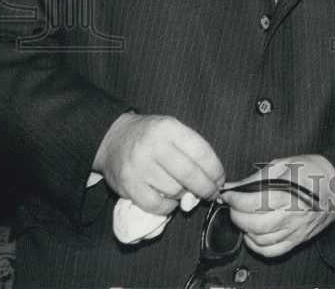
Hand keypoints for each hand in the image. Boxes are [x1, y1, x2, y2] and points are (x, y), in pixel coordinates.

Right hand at [92, 112, 224, 215]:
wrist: (114, 138)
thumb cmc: (151, 136)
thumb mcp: (172, 129)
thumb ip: (192, 149)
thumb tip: (214, 178)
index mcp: (169, 128)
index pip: (201, 152)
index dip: (215, 170)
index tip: (220, 179)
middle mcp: (153, 146)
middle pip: (189, 174)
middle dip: (206, 188)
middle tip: (212, 193)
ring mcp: (139, 166)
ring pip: (174, 190)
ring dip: (186, 196)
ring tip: (186, 192)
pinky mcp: (128, 185)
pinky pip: (156, 205)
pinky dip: (168, 207)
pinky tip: (170, 201)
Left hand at [221, 155, 334, 258]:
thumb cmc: (311, 171)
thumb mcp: (285, 163)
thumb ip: (258, 176)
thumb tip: (235, 186)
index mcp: (287, 192)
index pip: (251, 202)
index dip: (234, 199)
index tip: (227, 194)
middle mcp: (291, 214)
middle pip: (253, 224)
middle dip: (236, 215)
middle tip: (234, 206)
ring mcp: (294, 230)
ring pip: (260, 240)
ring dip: (245, 230)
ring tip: (244, 217)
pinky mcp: (298, 239)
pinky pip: (272, 251)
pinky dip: (257, 246)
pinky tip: (254, 234)